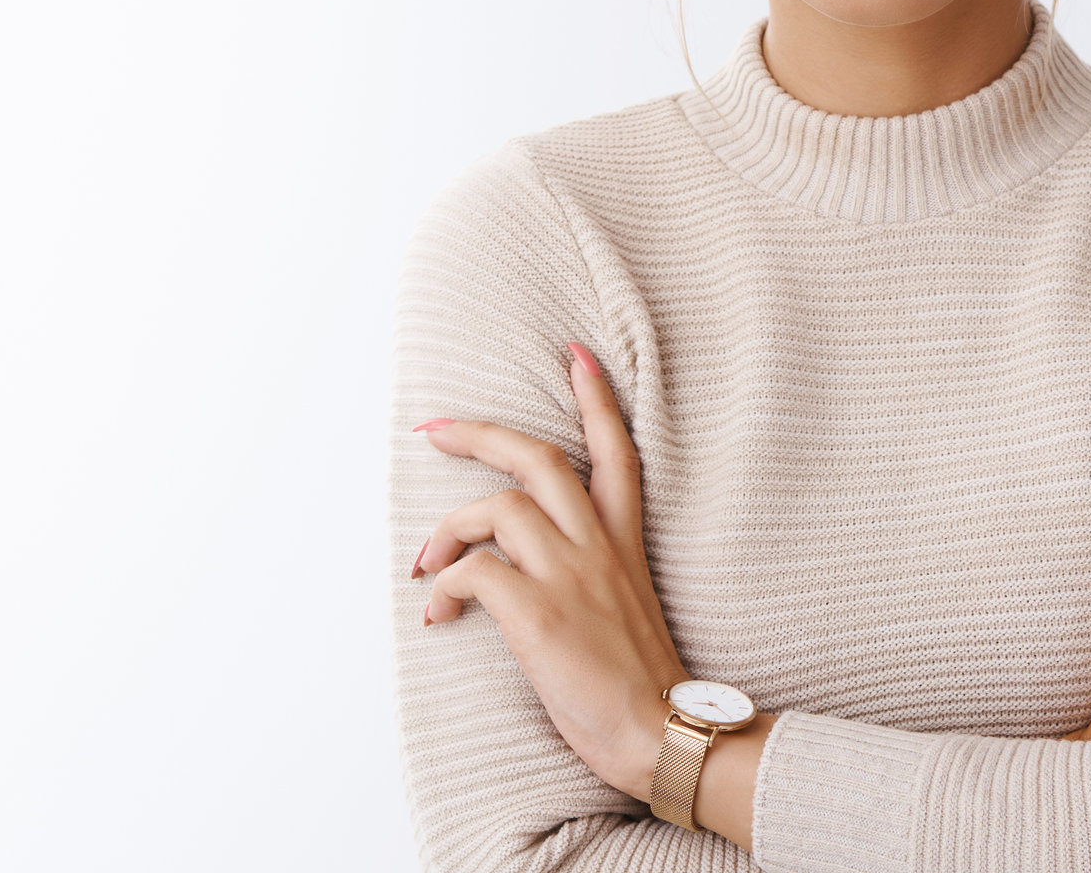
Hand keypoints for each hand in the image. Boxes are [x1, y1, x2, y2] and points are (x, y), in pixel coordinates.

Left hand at [411, 344, 686, 799]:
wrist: (664, 736)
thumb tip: (525, 565)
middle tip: (433, 428)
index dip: (595, 399)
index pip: (616, 452)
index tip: (574, 354)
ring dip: (448, 528)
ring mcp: (569, 576)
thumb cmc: (638, 683)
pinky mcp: (539, 614)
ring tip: (426, 565)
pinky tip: (439, 614)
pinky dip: (446, 587)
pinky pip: (476, 573)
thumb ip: (590, 570)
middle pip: (537, 457)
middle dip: (478, 433)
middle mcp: (597, 547)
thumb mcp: (626, 605)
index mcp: (622, 542)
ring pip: (497, 507)